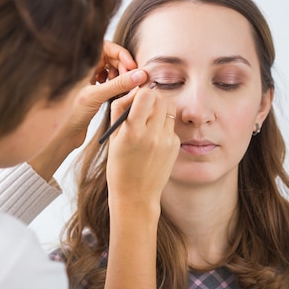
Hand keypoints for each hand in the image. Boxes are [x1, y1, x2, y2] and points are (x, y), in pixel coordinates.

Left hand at [29, 42, 145, 180]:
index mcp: (81, 62)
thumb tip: (140, 74)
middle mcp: (84, 67)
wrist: (63, 134)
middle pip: (111, 57)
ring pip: (111, 69)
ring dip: (120, 76)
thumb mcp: (96, 96)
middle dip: (123, 67)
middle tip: (131, 79)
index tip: (132, 67)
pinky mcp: (93, 89)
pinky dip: (116, 84)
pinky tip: (117, 94)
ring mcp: (88, 78)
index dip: (121, 54)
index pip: (106, 46)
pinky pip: (109, 80)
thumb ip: (119, 84)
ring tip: (123, 88)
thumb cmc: (70, 113)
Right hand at [105, 86, 179, 210]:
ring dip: (160, 109)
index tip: (137, 99)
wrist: (136, 196)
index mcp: (133, 131)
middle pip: (160, 98)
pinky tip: (155, 139)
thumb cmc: (119, 167)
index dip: (141, 93)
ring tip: (150, 121)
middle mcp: (152, 134)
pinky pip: (171, 125)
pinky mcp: (175, 146)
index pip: (145, 95)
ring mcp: (167, 140)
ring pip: (169, 109)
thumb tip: (131, 92)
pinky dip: (164, 125)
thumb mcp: (113, 139)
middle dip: (152, 98)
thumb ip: (120, 111)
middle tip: (144, 107)